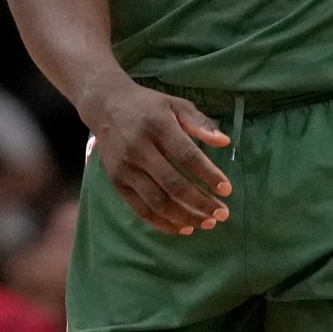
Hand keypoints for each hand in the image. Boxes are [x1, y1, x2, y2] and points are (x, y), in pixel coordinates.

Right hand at [84, 79, 231, 234]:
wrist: (106, 106)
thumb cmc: (149, 106)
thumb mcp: (176, 104)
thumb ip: (200, 123)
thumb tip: (225, 142)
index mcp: (158, 126)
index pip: (187, 156)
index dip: (208, 175)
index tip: (226, 190)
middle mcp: (139, 149)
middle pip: (173, 184)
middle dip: (201, 203)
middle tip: (222, 214)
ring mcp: (126, 168)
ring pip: (157, 201)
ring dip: (185, 216)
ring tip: (206, 223)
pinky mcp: (117, 182)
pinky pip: (141, 209)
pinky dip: (163, 222)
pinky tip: (182, 226)